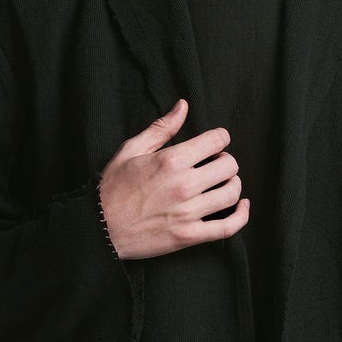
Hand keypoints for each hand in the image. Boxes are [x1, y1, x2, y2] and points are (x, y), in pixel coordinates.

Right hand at [97, 98, 249, 259]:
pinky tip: (242, 206)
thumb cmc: (113, 188)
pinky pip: (228, 227)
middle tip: (215, 164)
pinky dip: (241, 216)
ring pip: (232, 193)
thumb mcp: (131, 150)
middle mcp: (184, 185)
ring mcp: (188, 212)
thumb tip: (183, 106)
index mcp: (171, 160)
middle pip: (229, 165)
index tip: (215, 144)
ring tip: (223, 183)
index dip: (220, 138)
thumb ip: (161, 128)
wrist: (100, 228)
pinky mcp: (190, 235)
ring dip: (233, 185)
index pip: (217, 140)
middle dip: (225, 161)